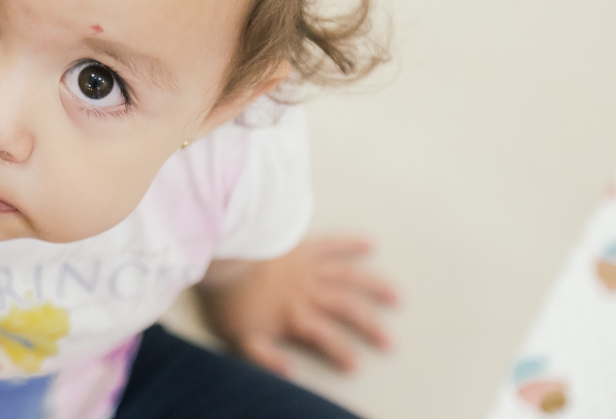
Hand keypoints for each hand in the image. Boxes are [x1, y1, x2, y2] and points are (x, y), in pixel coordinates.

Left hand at [199, 236, 397, 374]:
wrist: (219, 255)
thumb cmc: (226, 299)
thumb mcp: (239, 338)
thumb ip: (266, 359)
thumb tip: (291, 374)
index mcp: (293, 316)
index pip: (326, 338)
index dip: (342, 353)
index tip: (356, 365)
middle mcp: (307, 292)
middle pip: (346, 309)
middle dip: (370, 326)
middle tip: (389, 341)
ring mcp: (306, 267)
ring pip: (348, 277)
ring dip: (374, 286)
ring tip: (396, 296)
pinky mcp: (300, 246)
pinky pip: (330, 243)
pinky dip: (350, 242)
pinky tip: (369, 244)